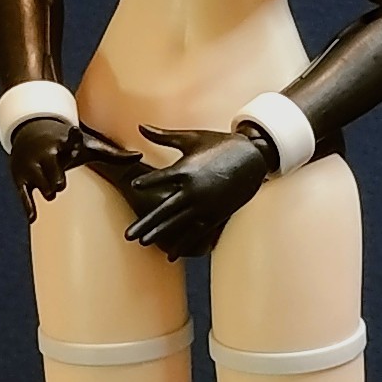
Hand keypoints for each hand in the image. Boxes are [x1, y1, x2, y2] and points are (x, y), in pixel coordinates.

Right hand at [10, 117, 141, 225]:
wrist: (31, 130)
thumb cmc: (66, 141)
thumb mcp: (87, 144)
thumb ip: (113, 153)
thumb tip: (140, 157)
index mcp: (65, 141)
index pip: (70, 137)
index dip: (73, 136)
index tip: (75, 131)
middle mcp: (46, 151)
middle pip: (54, 171)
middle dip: (58, 178)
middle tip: (61, 182)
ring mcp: (31, 164)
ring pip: (44, 186)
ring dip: (49, 190)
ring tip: (52, 187)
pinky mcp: (19, 176)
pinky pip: (24, 195)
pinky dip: (28, 206)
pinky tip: (34, 218)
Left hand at [124, 124, 273, 260]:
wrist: (254, 158)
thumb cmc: (220, 144)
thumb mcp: (192, 138)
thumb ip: (164, 137)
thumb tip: (140, 126)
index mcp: (186, 170)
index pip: (160, 179)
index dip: (146, 183)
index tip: (133, 186)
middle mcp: (193, 191)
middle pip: (164, 211)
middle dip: (145, 223)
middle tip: (128, 235)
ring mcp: (204, 205)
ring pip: (177, 224)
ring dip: (159, 234)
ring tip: (143, 243)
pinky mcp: (215, 215)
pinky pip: (195, 233)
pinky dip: (183, 244)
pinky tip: (171, 255)